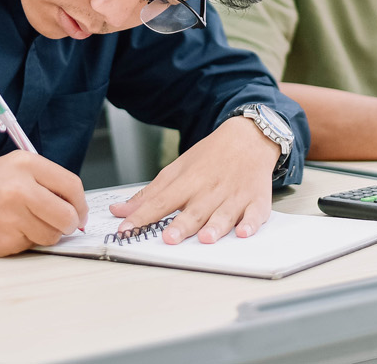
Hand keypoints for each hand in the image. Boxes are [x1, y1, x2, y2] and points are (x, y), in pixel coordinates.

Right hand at [0, 151, 87, 256]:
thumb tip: (76, 207)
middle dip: (70, 224)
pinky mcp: (4, 240)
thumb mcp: (13, 168)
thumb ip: (45, 182)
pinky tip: (8, 229)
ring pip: (52, 235)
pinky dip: (25, 241)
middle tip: (64, 225)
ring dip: (47, 234)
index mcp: (25, 164)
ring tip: (26, 223)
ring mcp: (11, 216)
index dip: (81, 203)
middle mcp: (20, 189)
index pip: (72, 186)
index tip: (79, 212)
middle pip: (67, 215)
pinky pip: (30, 245)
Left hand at [110, 116, 278, 244]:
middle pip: (195, 210)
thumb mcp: (178, 169)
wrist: (248, 137)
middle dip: (182, 225)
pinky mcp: (256, 200)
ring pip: (224, 214)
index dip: (144, 216)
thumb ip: (151, 194)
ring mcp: (235, 195)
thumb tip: (119, 211)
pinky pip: (256, 214)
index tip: (126, 229)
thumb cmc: (211, 156)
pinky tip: (244, 232)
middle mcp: (211, 189)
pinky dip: (251, 223)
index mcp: (189, 181)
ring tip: (205, 238)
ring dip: (215, 226)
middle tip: (169, 238)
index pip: (162, 200)